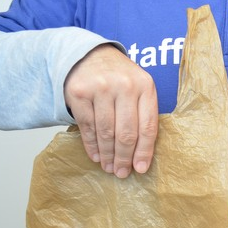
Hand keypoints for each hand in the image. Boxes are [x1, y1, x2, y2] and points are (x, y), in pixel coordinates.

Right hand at [64, 44, 157, 177]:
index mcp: (145, 86)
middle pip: (127, 133)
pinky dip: (92, 145)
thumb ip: (143, 115)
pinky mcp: (79, 92)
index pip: (148, 127)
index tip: (141, 168)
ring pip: (106, 132)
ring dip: (108, 155)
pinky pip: (88, 126)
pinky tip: (96, 156)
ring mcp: (101, 87)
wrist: (89, 55)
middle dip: (124, 158)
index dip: (145, 151)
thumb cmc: (119, 79)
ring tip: (109, 168)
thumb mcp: (139, 89)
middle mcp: (125, 85)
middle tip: (121, 173)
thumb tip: (141, 156)